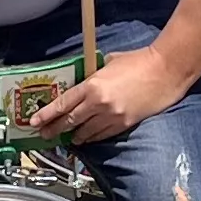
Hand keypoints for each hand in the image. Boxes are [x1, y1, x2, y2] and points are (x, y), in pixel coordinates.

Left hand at [35, 42, 196, 143]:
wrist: (165, 71)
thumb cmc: (138, 61)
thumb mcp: (108, 62)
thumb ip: (93, 75)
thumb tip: (83, 81)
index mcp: (92, 85)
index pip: (63, 104)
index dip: (46, 115)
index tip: (35, 122)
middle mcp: (99, 104)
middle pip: (70, 121)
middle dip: (55, 130)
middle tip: (44, 135)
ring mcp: (112, 116)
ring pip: (86, 132)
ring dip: (74, 136)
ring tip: (66, 139)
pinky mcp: (125, 123)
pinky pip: (102, 135)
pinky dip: (92, 137)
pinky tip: (86, 138)